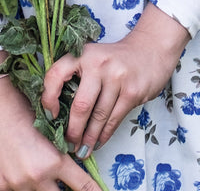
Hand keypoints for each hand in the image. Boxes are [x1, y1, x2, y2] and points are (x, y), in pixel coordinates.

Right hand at [0, 71, 101, 190]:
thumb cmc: (23, 108)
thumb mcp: (51, 130)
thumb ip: (61, 153)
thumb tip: (73, 164)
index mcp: (54, 161)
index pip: (82, 186)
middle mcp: (37, 177)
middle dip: (65, 189)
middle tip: (66, 180)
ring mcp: (17, 184)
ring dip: (45, 187)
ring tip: (41, 168)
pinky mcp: (2, 186)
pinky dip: (25, 185)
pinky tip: (23, 170)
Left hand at [41, 3, 190, 156]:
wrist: (151, 49)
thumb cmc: (115, 59)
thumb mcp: (93, 57)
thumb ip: (77, 77)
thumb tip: (58, 113)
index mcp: (83, 53)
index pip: (56, 75)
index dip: (48, 98)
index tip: (50, 116)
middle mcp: (99, 63)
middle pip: (81, 105)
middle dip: (73, 130)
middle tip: (68, 144)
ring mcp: (118, 77)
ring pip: (98, 116)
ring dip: (89, 138)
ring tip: (82, 150)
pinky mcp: (132, 91)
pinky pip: (114, 119)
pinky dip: (104, 134)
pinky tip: (98, 142)